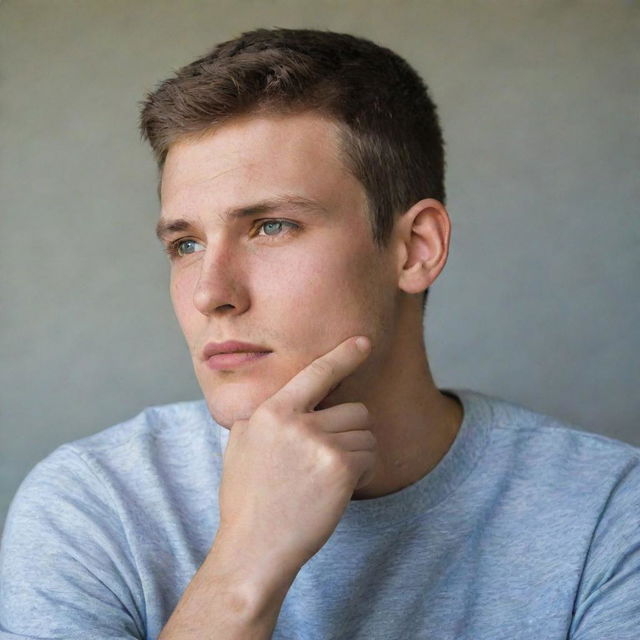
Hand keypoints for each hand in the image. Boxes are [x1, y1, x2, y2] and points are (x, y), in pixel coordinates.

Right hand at [216, 336, 375, 576]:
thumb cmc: (247, 499)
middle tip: (329, 457)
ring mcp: (320, 444)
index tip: (363, 342)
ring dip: (357, 454)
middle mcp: (297, 422)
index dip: (343, 355)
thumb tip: (286, 398)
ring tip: (327, 476)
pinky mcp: (340, 469)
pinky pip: (370, 457)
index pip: (315, 373)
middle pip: (355, 409)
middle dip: (350, 431)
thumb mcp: (241, 445)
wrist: (254, 547)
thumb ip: (264, 416)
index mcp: (272, 411)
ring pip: (366, 434)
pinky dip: (363, 472)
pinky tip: (338, 490)